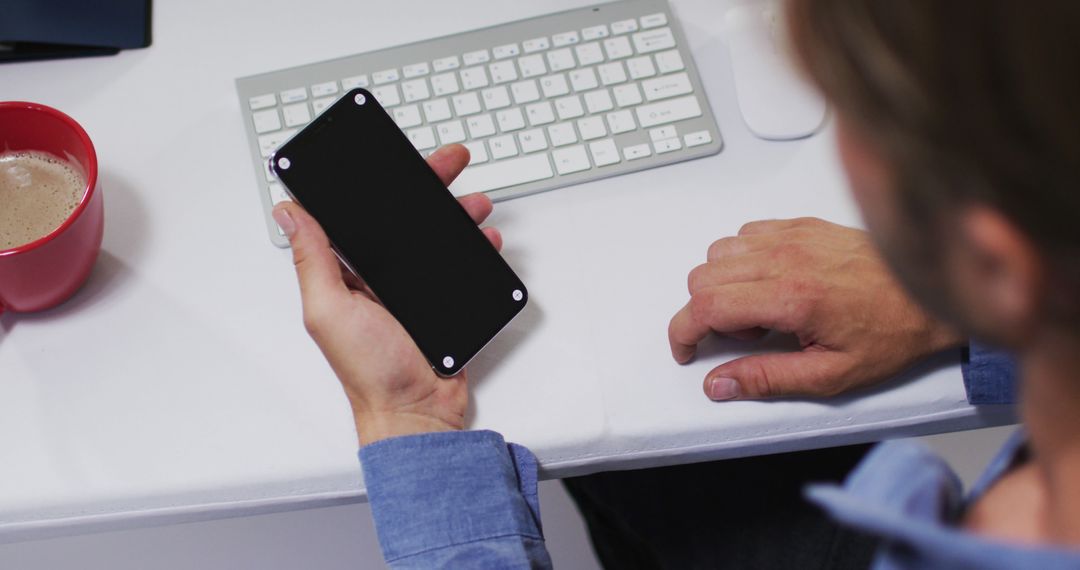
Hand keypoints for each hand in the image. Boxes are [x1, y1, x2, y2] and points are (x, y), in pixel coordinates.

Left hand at [272, 145, 500, 444]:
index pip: (355, 214)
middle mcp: (377, 275)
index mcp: (345, 272)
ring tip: (474, 203)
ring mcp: (412, 287)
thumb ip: (312, 260)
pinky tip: (484, 240)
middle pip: (402, 216)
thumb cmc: (369, 373)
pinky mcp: (442, 299)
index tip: (388, 156)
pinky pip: (460, 263)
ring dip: (457, 213)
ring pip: (436, 235)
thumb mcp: (329, 310)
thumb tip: (288, 212)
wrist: (417, 412)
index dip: (371, 183)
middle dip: (428, 186)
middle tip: (450, 163)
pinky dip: (476, 247)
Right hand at [668, 217, 961, 400]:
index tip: (686, 350)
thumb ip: (767, 379)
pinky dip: (743, 258)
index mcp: (791, 298)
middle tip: (743, 337)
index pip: (705, 305)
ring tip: (760, 310)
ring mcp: (793, 236)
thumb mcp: (831, 375)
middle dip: (704, 313)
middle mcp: (786, 258)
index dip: (683, 332)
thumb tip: (719, 383)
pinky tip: (771, 282)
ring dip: (723, 284)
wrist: (933, 294)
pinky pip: (747, 233)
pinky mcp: (802, 225)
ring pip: (719, 251)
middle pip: (703, 277)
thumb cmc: (891, 333)